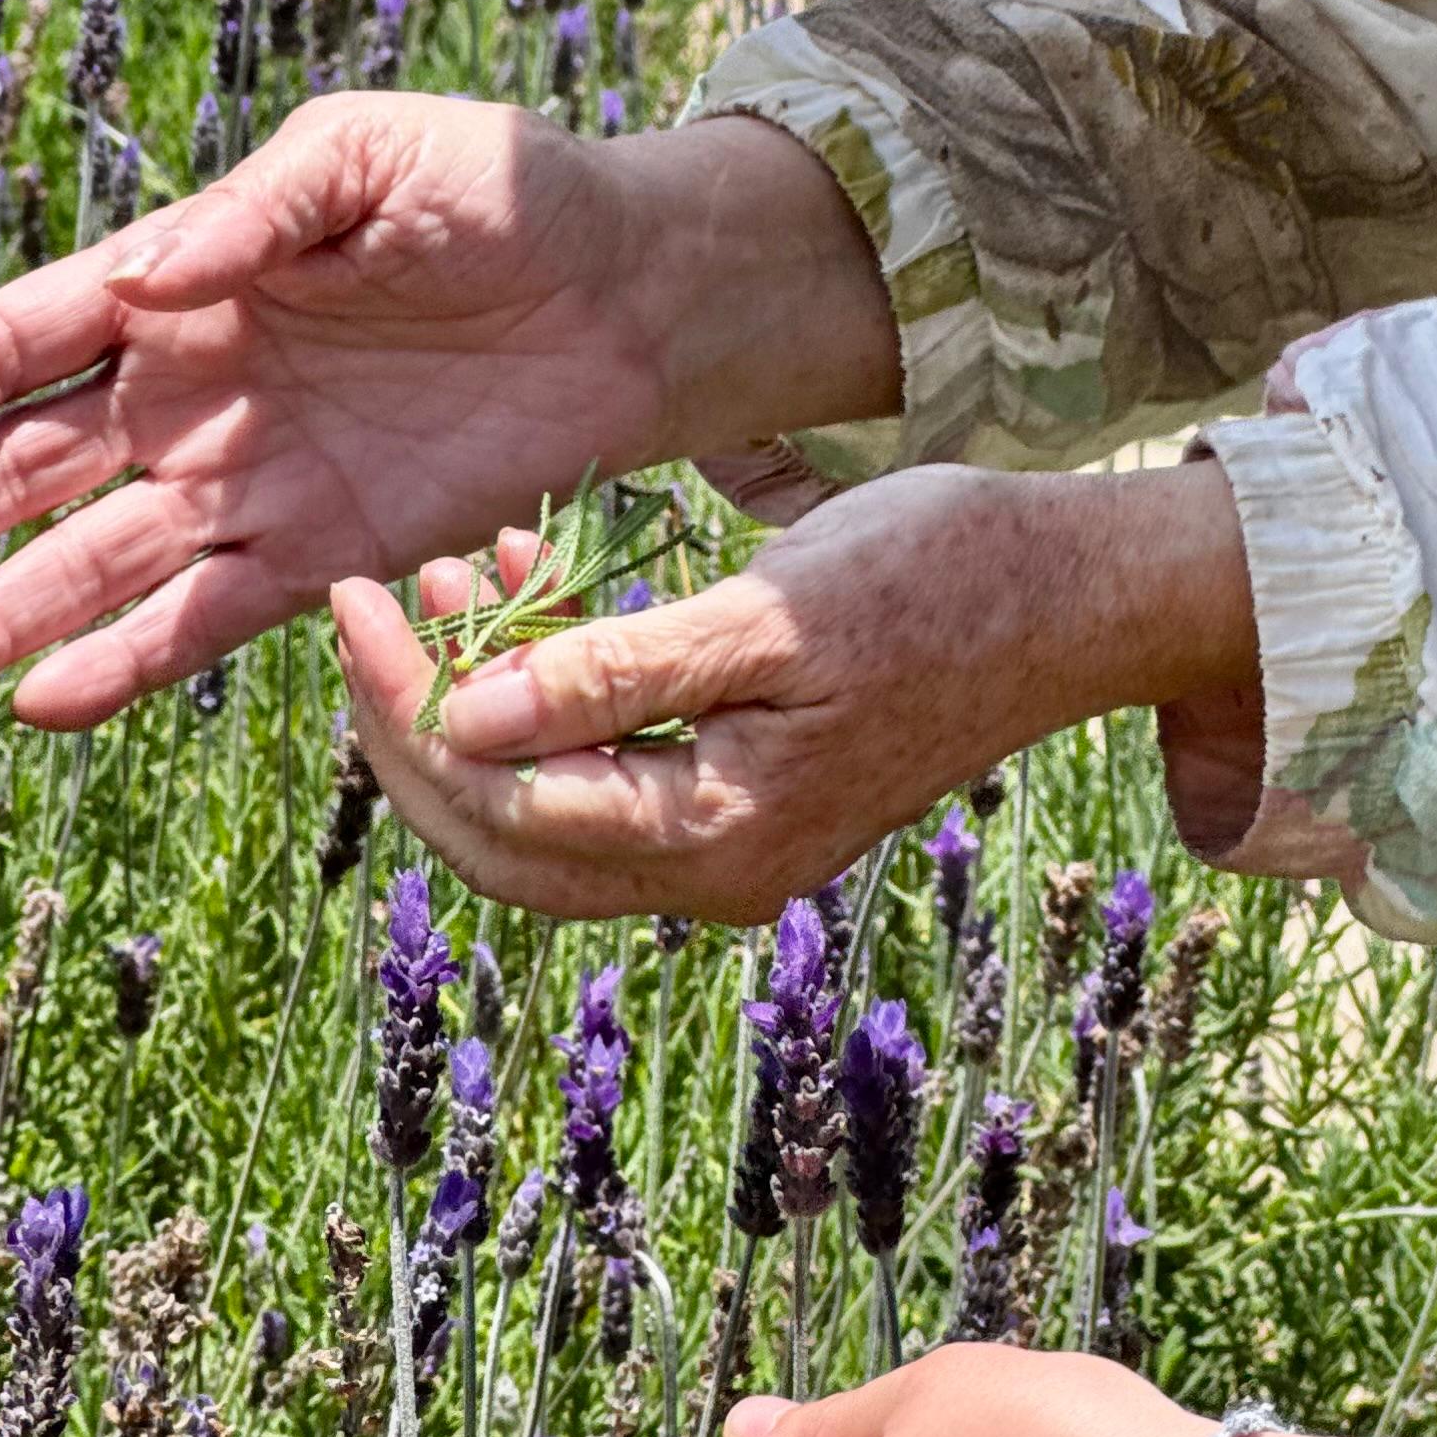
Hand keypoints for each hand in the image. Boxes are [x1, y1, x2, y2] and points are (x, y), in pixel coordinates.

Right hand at [0, 98, 891, 727]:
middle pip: (28, 465)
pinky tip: (48, 701)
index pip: (32, 333)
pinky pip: (208, 615)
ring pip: (96, 559)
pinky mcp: (329, 550)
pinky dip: (130, 659)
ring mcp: (253, 477)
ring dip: (3, 613)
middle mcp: (195, 389)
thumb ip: (262, 206)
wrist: (638, 290)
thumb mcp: (378, 152)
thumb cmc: (506, 190)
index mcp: (186, 280)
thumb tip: (158, 268)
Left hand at [330, 454, 1258, 921]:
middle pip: (502, 834)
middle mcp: (716, 867)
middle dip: (414, 719)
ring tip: (450, 570)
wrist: (1082, 591)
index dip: (405, 705)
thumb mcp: (771, 610)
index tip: (355, 597)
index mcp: (718, 837)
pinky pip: (610, 769)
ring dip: (478, 699)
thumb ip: (615, 672)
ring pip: (548, 803)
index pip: (501, 801)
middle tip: (368, 598)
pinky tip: (533, 591)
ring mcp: (736, 837)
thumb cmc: (942, 578)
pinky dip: (551, 694)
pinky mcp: (754, 789)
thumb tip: (461, 723)